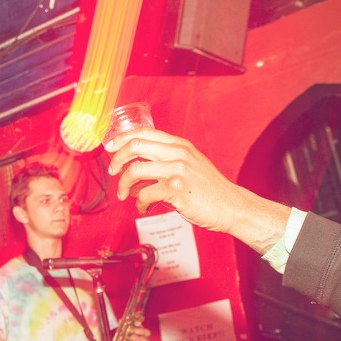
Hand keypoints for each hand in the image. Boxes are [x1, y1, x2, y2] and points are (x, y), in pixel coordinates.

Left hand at [106, 127, 290, 253]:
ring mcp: (177, 171)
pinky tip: (143, 208)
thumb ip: (169, 159)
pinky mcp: (176, 190)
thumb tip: (138, 164)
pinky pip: (144, 194)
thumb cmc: (209, 190)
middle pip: (135, 145)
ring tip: (124, 195)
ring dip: (123, 184)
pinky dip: (138, 203)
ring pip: (135, 170)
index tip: (110, 147)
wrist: (231, 207)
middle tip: (113, 172)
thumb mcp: (191, 164)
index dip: (122, 138)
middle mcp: (178, 153)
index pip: (144, 132)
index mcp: (180, 145)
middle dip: (117, 159)